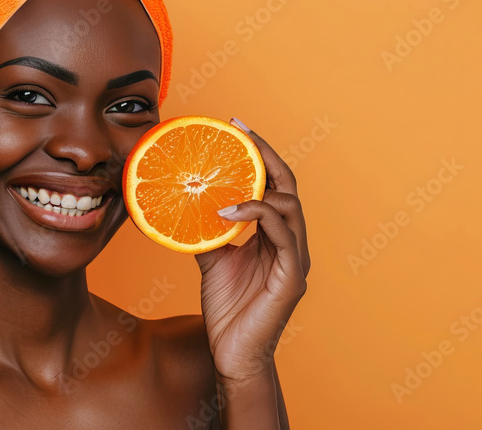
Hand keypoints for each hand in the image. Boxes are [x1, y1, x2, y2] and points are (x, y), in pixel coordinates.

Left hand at [195, 118, 309, 384]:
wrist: (233, 354)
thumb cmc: (228, 309)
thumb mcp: (213, 259)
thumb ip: (207, 231)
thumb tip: (185, 203)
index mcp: (277, 236)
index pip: (274, 185)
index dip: (260, 154)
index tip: (237, 127)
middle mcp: (292, 243)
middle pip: (287, 186)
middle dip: (265, 154)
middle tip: (239, 131)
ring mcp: (296, 260)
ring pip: (289, 207)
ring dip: (257, 189)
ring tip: (225, 183)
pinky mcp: (292, 278)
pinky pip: (283, 236)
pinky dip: (257, 216)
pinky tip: (229, 211)